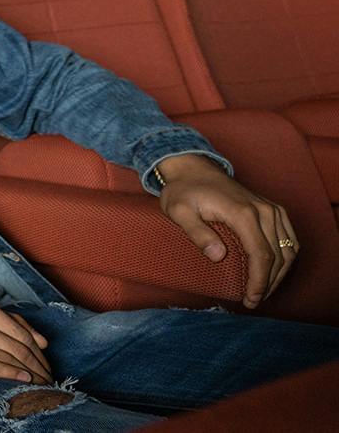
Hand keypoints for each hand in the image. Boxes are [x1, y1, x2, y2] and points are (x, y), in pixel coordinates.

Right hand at [0, 293, 52, 383]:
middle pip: (13, 341)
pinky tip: (20, 379)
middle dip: (36, 363)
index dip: (38, 350)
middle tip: (50, 380)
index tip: (49, 365)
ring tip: (40, 385)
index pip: (17, 327)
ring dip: (25, 371)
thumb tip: (37, 338)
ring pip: (0, 352)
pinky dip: (3, 371)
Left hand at [156, 153, 298, 307]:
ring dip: (280, 273)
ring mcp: (271, 209)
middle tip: (253, 300)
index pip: (261, 255)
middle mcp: (264, 211)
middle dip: (269, 282)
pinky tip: (274, 271)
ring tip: (263, 290)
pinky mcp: (273, 209)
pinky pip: (289, 237)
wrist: (193, 169)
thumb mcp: (179, 211)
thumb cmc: (183, 191)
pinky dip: (286, 257)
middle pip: (278, 255)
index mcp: (243, 213)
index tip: (250, 299)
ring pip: (288, 248)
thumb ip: (197, 233)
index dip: (259, 281)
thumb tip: (219, 256)